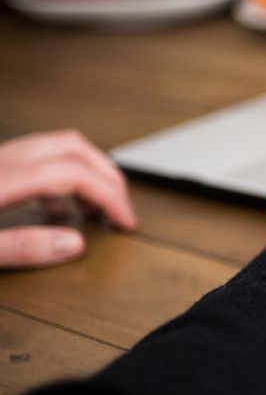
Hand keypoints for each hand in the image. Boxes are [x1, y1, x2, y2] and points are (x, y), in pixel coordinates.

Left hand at [0, 130, 137, 268]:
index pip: (76, 174)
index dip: (110, 197)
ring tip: (94, 209)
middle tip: (121, 209)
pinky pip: (36, 156)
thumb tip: (74, 244)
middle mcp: (1, 161)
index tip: (125, 221)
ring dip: (87, 173)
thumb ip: (23, 247)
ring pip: (56, 146)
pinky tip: (57, 205)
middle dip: (108, 177)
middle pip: (74, 148)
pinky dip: (61, 175)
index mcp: (2, 180)